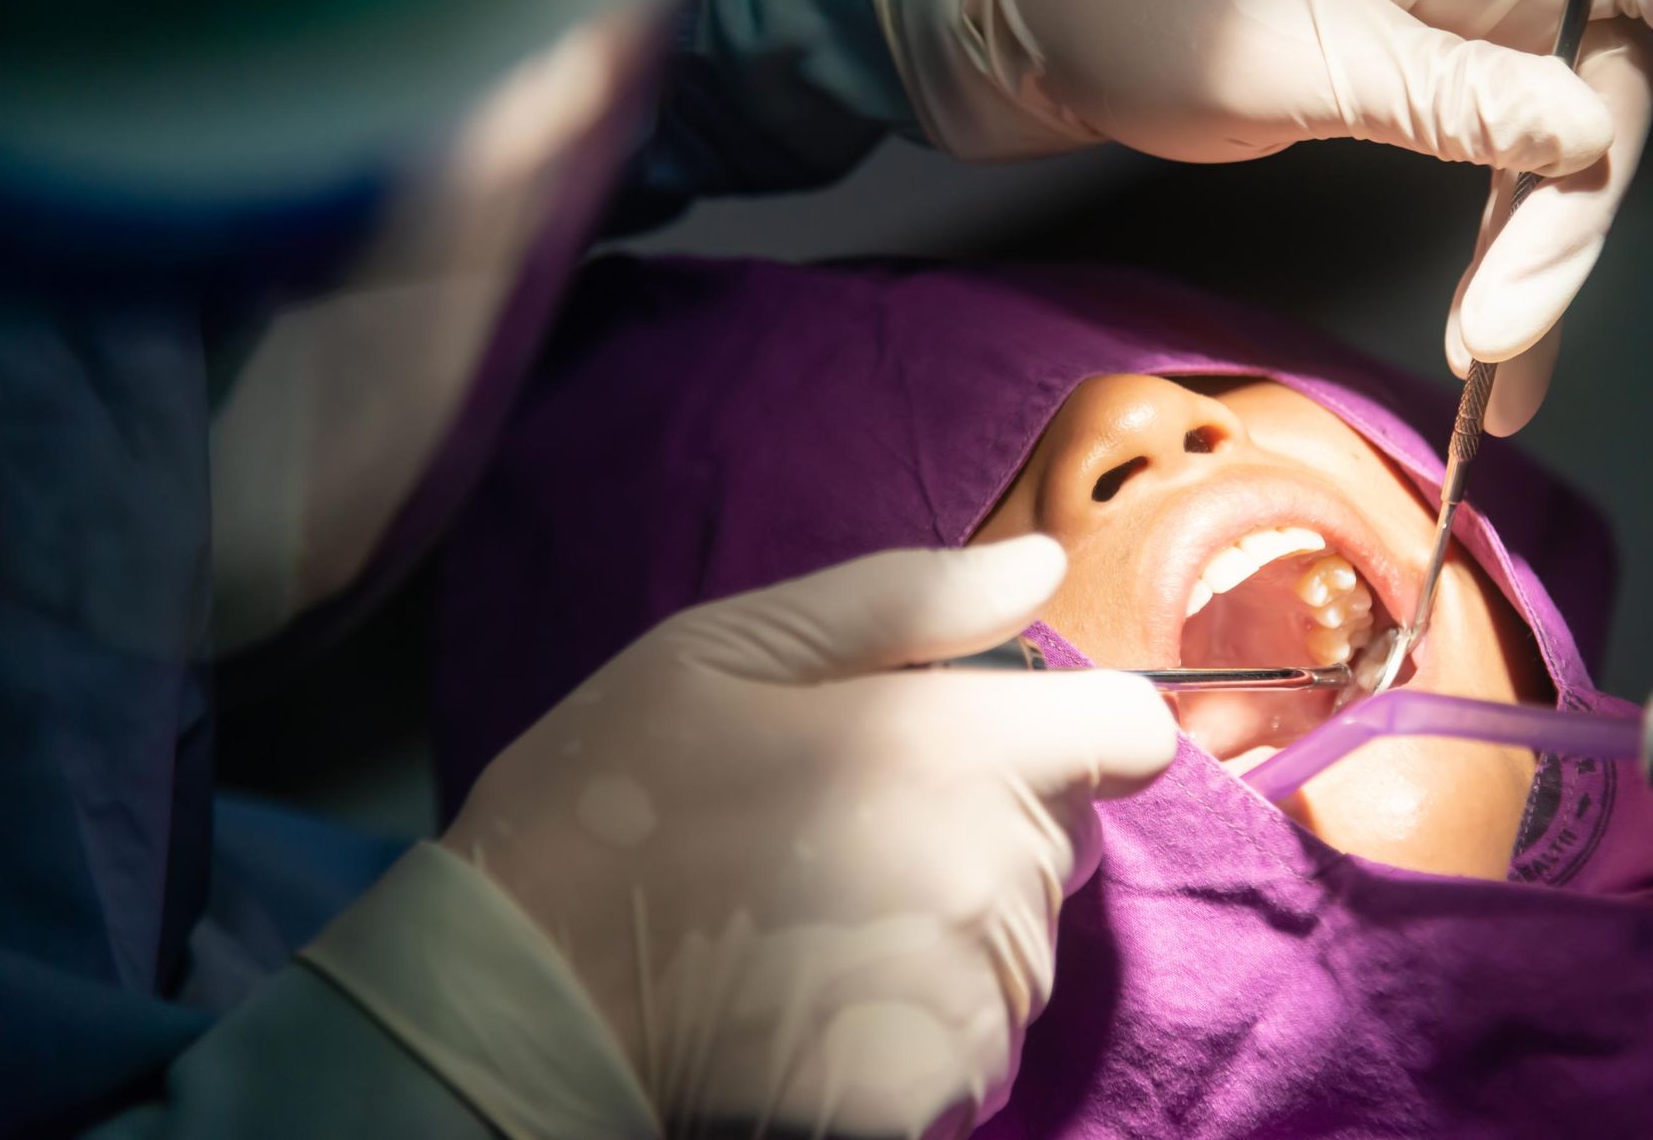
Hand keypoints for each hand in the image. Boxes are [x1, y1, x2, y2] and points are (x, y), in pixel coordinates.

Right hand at [440, 535, 1174, 1136]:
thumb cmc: (614, 804)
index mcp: (955, 747)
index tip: (990, 739)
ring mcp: (975, 996)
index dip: (1075, 727)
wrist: (525, 1001)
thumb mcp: (726, 652)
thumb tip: (1039, 566)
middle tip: (844, 827)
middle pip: (1065, 833)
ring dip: (949, 923)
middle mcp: (994, 873)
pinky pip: (977, 1038)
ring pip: (1022, 940)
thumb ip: (902, 603)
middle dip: (987, 817)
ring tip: (812, 915)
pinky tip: (814, 996)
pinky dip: (919, 1021)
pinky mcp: (939, 1091)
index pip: (1127, 733)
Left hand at [877, 0, 1652, 432]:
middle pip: (1601, 108)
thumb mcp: (1306, 50)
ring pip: (1552, 166)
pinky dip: (1499, 262)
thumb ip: (1453, 98)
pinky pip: (1495, 184)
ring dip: (1539, 272)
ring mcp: (1455, 44)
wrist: (1062, 23)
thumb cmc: (1164, 3)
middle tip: (1502, 344)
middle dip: (1570, 233)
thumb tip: (1590, 139)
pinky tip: (1493, 344)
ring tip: (1501, 383)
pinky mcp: (1419, 102)